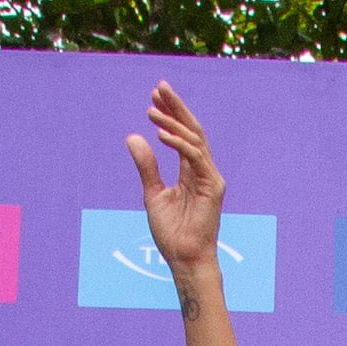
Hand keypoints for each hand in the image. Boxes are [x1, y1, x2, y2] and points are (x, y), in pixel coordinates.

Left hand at [124, 80, 227, 273]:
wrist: (183, 258)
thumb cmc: (172, 232)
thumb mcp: (153, 193)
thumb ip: (147, 166)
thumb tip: (133, 136)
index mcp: (190, 171)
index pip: (182, 134)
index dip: (171, 113)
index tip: (155, 96)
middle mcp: (203, 170)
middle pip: (192, 129)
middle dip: (176, 107)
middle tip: (159, 87)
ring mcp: (210, 177)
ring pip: (194, 139)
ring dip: (172, 122)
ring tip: (151, 111)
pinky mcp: (213, 186)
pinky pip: (196, 157)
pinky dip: (179, 144)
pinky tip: (160, 134)